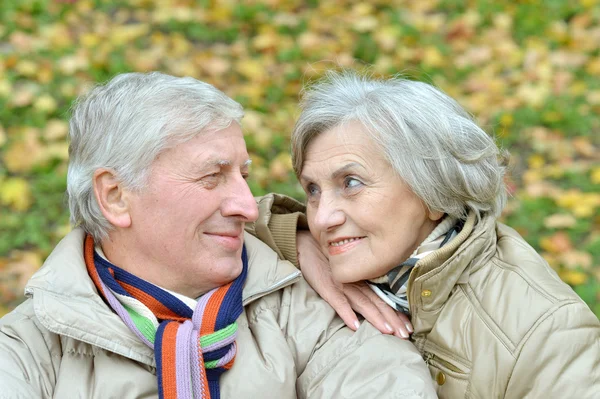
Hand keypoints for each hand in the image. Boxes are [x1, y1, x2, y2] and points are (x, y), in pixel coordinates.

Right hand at [296, 231, 412, 338]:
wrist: (306, 245)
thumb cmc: (328, 259)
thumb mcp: (347, 272)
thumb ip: (360, 285)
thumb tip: (376, 302)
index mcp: (361, 281)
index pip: (382, 299)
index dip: (396, 313)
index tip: (409, 327)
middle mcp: (355, 284)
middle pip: (377, 303)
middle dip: (392, 319)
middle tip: (405, 334)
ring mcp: (341, 285)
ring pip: (362, 303)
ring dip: (375, 318)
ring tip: (388, 331)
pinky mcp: (326, 286)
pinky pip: (338, 301)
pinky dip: (346, 313)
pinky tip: (354, 326)